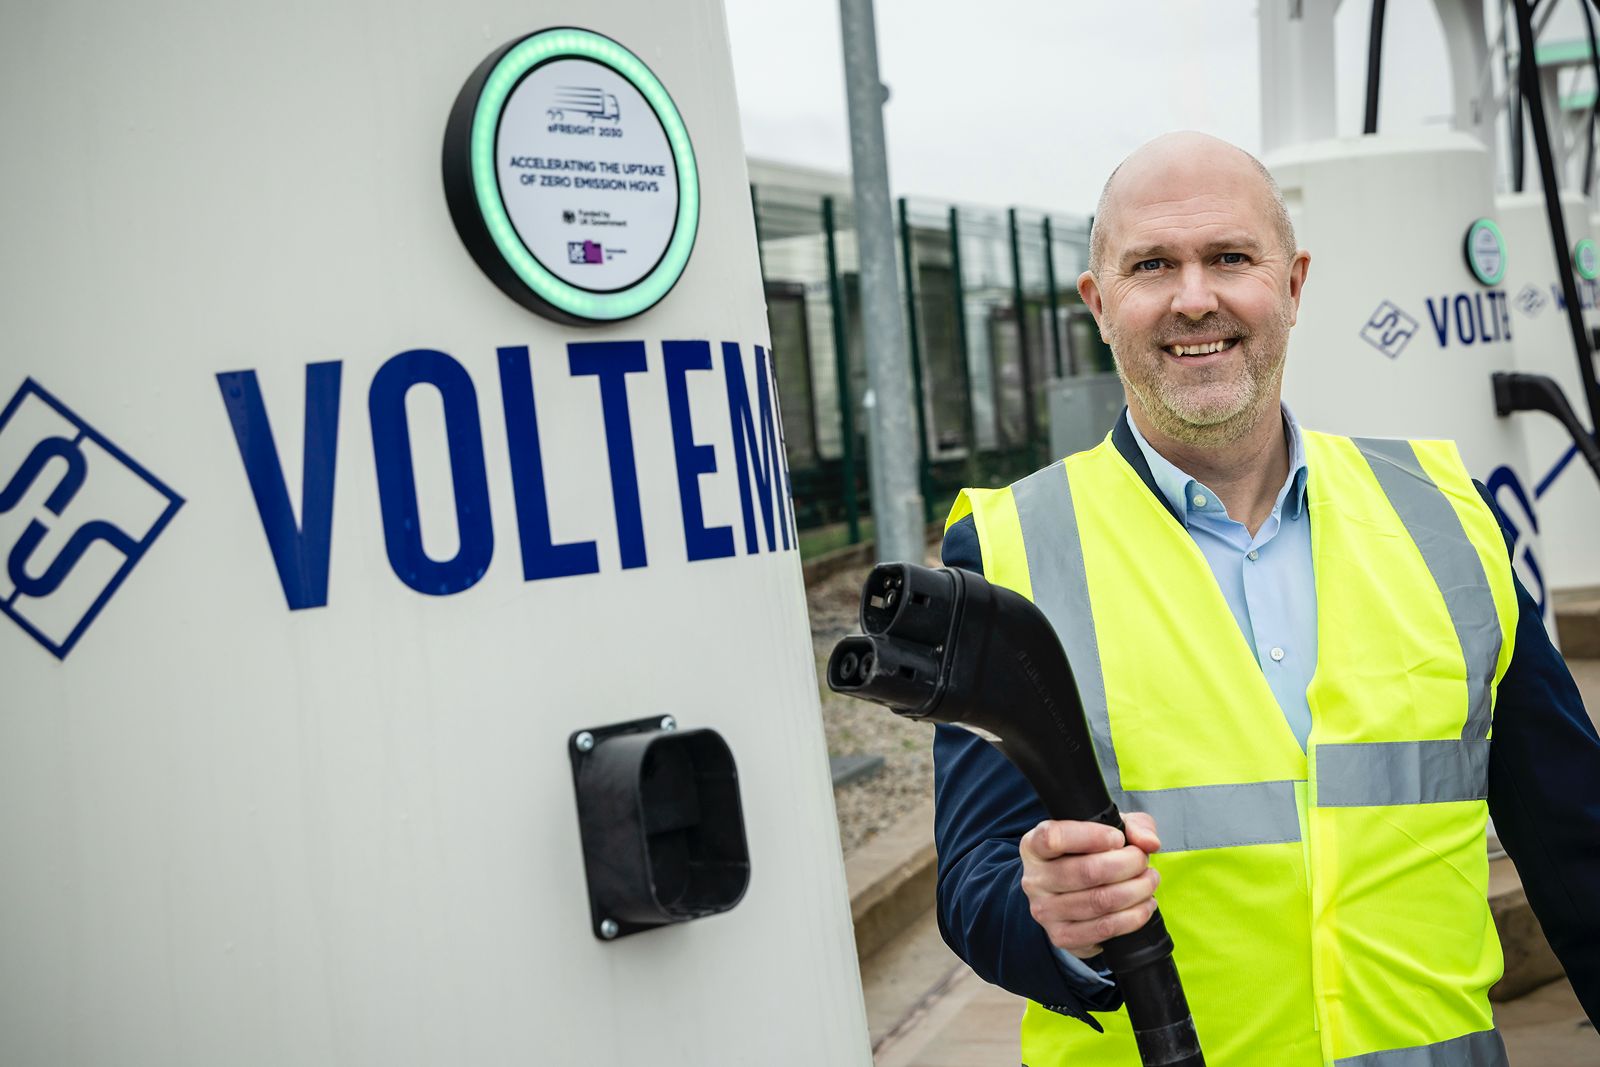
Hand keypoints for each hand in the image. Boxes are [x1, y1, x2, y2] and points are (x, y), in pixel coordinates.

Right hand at [1018, 813, 1161, 958]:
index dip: (1091, 836)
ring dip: (1136, 890)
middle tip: (1142, 861)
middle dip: (1127, 864)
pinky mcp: (1062, 936)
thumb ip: (1132, 827)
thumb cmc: (1086, 856)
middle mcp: (1034, 879)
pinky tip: (1144, 905)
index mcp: (1034, 846)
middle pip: (1086, 871)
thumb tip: (1149, 842)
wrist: (1068, 895)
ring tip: (1149, 881)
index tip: (1118, 838)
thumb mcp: (1106, 830)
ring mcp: (1045, 911)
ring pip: (1099, 901)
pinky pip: (1104, 928)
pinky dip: (1133, 917)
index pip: (1053, 838)